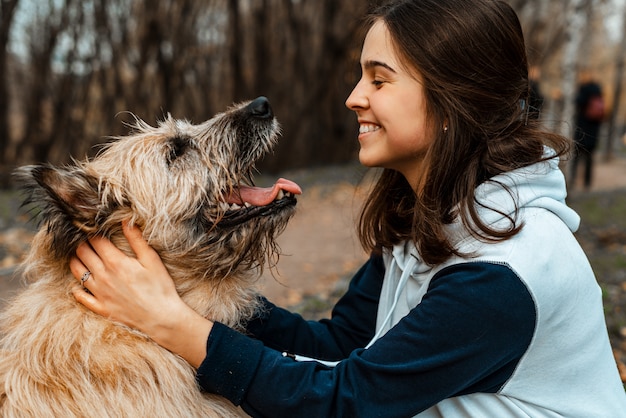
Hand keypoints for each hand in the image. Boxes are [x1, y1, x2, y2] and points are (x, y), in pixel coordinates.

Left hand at [70, 222, 211, 367]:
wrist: (161, 318)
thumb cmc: (160, 287)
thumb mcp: (152, 260)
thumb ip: (136, 239)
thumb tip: (126, 220)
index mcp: (116, 262)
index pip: (96, 241)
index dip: (94, 232)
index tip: (96, 228)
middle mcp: (103, 276)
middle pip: (82, 253)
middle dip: (83, 243)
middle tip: (88, 240)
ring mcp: (99, 293)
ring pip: (77, 271)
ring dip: (76, 260)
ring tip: (82, 256)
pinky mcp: (100, 307)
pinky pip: (80, 296)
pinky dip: (77, 288)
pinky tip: (79, 284)